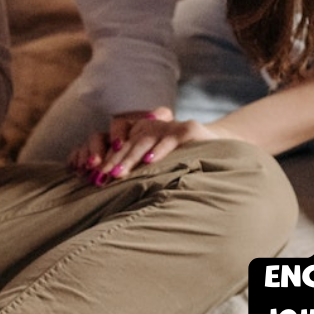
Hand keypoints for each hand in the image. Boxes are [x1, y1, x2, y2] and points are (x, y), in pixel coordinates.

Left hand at [69, 107, 229, 185]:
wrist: (222, 150)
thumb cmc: (184, 164)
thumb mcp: (159, 167)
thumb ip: (138, 172)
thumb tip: (107, 188)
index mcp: (142, 132)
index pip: (119, 144)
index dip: (105, 158)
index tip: (92, 176)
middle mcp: (154, 125)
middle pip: (128, 142)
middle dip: (113, 161)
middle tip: (100, 178)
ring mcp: (171, 126)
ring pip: (145, 138)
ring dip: (130, 157)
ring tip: (118, 173)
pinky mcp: (189, 129)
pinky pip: (171, 138)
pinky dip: (159, 150)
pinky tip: (149, 161)